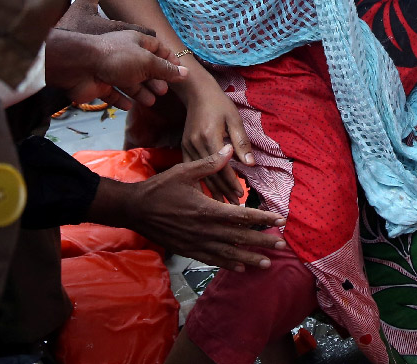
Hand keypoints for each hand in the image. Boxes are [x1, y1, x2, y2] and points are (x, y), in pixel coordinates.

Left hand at [44, 0, 185, 108]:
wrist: (80, 66)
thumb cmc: (116, 58)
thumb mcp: (146, 62)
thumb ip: (165, 69)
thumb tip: (185, 73)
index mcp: (137, 42)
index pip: (158, 48)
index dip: (169, 59)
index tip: (179, 72)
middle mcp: (124, 55)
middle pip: (144, 67)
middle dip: (155, 79)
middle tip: (163, 90)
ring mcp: (111, 70)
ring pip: (129, 82)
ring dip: (140, 91)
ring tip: (151, 101)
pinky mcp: (99, 85)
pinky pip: (113, 94)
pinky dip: (121, 100)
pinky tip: (128, 107)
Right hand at [91, 146, 286, 270]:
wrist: (134, 210)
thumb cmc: (160, 188)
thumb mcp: (184, 171)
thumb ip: (209, 163)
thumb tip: (229, 149)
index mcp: (206, 209)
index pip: (242, 216)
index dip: (262, 219)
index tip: (280, 220)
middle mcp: (204, 230)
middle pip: (239, 238)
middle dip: (262, 242)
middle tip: (281, 246)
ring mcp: (196, 242)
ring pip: (228, 253)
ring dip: (248, 258)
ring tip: (266, 263)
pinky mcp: (188, 249)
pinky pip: (211, 259)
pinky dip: (227, 263)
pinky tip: (239, 267)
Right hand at [180, 75, 254, 202]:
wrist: (197, 93)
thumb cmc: (219, 104)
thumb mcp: (234, 119)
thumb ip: (241, 142)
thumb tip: (250, 164)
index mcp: (209, 137)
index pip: (222, 167)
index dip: (231, 182)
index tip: (241, 195)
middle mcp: (195, 144)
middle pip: (210, 174)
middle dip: (223, 192)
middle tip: (235, 207)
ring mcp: (187, 147)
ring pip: (200, 175)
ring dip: (212, 191)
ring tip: (224, 205)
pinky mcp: (183, 148)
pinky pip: (191, 170)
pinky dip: (200, 182)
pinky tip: (208, 193)